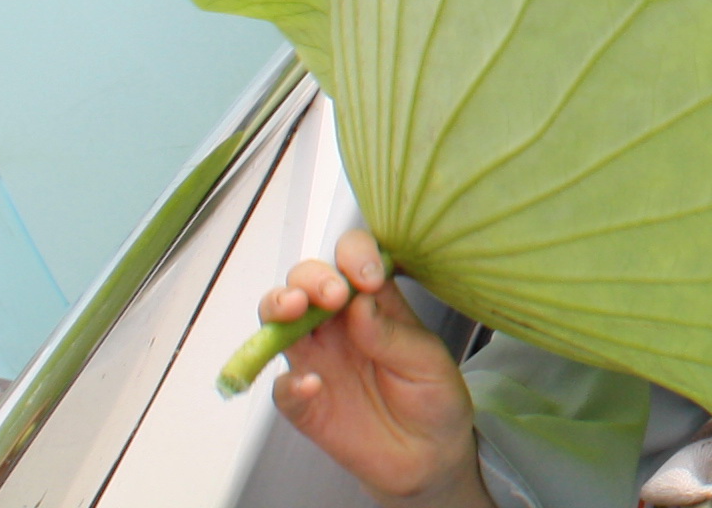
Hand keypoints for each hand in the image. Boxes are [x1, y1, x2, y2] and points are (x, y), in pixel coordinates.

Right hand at [261, 230, 487, 507]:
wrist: (429, 456)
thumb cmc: (433, 397)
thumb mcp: (428, 361)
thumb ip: (394, 334)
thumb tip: (360, 304)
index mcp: (375, 305)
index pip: (352, 261)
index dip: (354, 256)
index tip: (367, 276)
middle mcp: (339, 326)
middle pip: (306, 282)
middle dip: (310, 277)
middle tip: (331, 296)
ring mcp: (318, 362)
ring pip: (278, 323)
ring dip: (278, 308)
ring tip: (295, 311)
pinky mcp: (306, 404)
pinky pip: (283, 389)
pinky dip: (288, 384)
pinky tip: (310, 385)